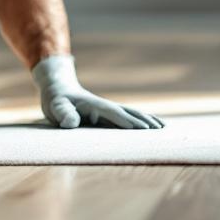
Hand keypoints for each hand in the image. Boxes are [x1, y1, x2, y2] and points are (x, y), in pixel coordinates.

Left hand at [32, 55, 164, 129]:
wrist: (58, 89)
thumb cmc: (56, 100)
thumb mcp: (55, 106)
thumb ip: (63, 113)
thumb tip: (71, 123)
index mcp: (95, 105)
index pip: (115, 114)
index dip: (128, 121)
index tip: (143, 129)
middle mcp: (105, 107)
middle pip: (129, 113)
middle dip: (144, 121)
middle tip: (161, 130)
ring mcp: (107, 110)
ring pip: (131, 114)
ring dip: (147, 120)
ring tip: (163, 127)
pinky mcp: (107, 115)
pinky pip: (127, 118)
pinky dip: (140, 121)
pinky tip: (150, 126)